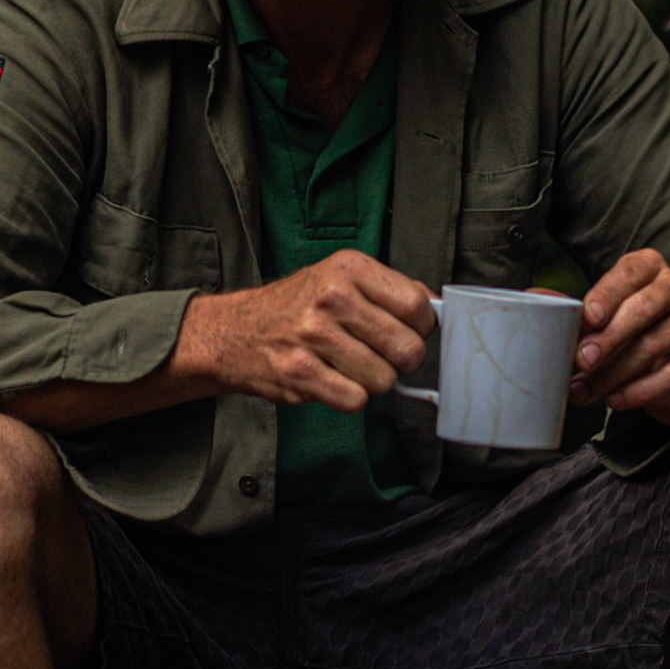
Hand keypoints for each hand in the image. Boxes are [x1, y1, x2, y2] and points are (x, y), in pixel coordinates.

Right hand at [178, 250, 433, 412]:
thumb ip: (388, 291)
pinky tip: (332, 380)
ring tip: (348, 366)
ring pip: (384, 379)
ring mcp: (314, 335)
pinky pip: (356, 400)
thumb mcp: (339, 278)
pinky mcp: (301, 373)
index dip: (421, 328)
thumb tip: (435, 310)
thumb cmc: (296, 307)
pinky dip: (350, 398)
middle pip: (408, 348)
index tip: (408, 332)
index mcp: (348, 268)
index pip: (417, 306)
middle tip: (381, 356)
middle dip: (401, 361)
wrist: (234, 331)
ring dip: (372, 381)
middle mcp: (332, 297)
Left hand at [568, 247, 669, 425]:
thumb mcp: (606, 319)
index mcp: (650, 267)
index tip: (588, 319)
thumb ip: (575, 312)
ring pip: (657, 343)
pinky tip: (617, 399)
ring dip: (617, 371)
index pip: (630, 272)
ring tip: (588, 390)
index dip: (608, 294)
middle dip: (610, 337)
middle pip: (645, 307)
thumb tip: (533, 301)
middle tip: (582, 361)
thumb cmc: (633, 336)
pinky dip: (642, 390)